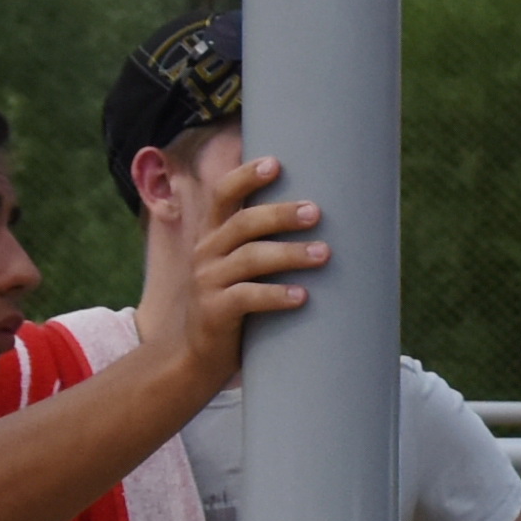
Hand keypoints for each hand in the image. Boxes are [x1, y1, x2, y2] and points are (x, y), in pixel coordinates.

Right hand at [134, 153, 321, 389]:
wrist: (196, 357)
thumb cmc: (233, 304)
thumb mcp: (239, 267)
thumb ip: (261, 243)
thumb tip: (320, 215)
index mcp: (213, 236)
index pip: (223, 195)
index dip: (245, 176)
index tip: (275, 163)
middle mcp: (206, 253)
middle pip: (244, 223)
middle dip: (281, 214)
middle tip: (316, 212)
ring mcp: (208, 282)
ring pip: (250, 258)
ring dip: (289, 254)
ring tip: (324, 253)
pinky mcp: (214, 312)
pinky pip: (246, 298)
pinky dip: (276, 295)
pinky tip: (302, 296)